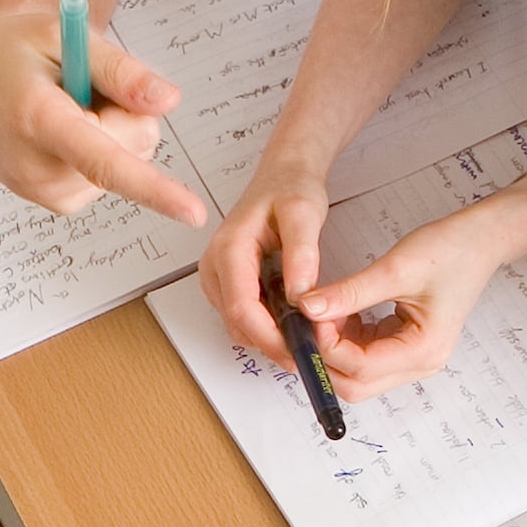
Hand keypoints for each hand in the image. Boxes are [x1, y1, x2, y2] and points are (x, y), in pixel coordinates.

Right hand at [0, 16, 201, 226]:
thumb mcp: (53, 35)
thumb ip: (116, 68)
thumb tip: (169, 102)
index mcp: (39, 119)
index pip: (105, 160)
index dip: (155, 187)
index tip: (192, 212)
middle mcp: (42, 168)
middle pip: (136, 147)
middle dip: (129, 110)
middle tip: (82, 83)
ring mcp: (47, 192)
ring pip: (129, 160)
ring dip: (113, 128)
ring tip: (62, 103)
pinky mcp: (57, 201)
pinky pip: (112, 172)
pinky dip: (101, 147)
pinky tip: (63, 126)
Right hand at [198, 161, 331, 360]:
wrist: (282, 175)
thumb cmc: (290, 187)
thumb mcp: (304, 213)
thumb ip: (301, 255)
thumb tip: (300, 297)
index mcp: (228, 249)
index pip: (241, 308)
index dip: (269, 337)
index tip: (298, 352)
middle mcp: (215, 267)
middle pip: (237, 323)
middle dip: (273, 344)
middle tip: (311, 351)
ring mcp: (218, 278)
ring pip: (240, 326)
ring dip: (271, 339)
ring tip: (309, 336)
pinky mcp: (228, 284)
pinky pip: (244, 318)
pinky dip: (269, 328)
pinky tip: (296, 323)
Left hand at [295, 209, 499, 393]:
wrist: (479, 241)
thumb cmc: (450, 251)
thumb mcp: (394, 269)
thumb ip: (349, 292)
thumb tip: (309, 307)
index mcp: (424, 350)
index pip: (360, 367)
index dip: (326, 346)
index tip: (309, 316)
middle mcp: (420, 363)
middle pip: (356, 384)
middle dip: (327, 357)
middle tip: (312, 320)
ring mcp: (413, 358)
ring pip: (357, 374)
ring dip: (335, 350)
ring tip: (326, 312)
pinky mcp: (405, 347)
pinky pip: (366, 357)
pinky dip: (346, 341)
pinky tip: (340, 314)